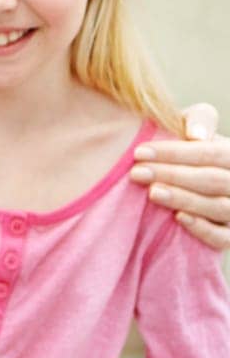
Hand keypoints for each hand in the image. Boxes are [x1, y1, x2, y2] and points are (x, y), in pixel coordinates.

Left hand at [131, 103, 229, 250]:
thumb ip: (197, 119)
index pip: (210, 153)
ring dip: (184, 199)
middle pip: (212, 180)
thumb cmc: (186, 150)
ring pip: (219, 207)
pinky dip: (202, 229)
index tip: (139, 152)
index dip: (174, 153)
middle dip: (172, 175)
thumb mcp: (191, 128)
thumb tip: (196, 135)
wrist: (188, 179)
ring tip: (153, 193)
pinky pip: (223, 238)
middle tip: (137, 173)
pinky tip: (179, 218)